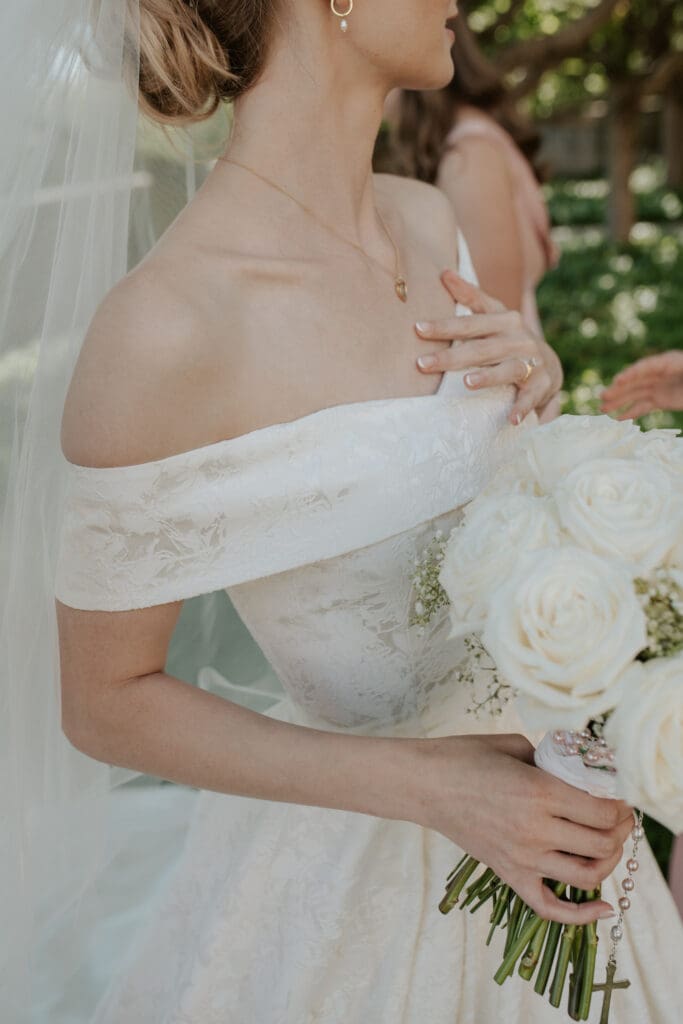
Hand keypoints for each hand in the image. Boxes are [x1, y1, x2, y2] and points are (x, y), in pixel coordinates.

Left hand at [415, 270, 562, 425]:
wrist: (549, 365)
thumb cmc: (511, 339)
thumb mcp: (495, 315)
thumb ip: (471, 296)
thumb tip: (443, 273)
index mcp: (504, 320)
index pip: (469, 323)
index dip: (444, 325)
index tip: (417, 329)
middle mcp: (518, 338)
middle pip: (481, 348)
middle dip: (451, 356)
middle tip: (422, 364)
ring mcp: (532, 361)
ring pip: (507, 369)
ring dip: (488, 377)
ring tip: (467, 383)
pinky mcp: (542, 383)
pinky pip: (530, 397)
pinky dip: (522, 407)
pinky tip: (511, 419)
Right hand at [416, 732, 632, 923]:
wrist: (424, 784)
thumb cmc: (465, 757)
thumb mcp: (516, 746)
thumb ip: (552, 760)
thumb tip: (578, 773)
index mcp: (541, 792)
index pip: (603, 811)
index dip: (621, 805)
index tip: (620, 797)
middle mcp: (536, 829)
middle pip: (602, 844)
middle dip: (620, 831)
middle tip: (619, 817)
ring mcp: (522, 857)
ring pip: (587, 875)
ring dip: (608, 861)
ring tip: (608, 845)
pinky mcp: (508, 874)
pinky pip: (550, 908)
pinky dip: (581, 915)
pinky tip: (603, 906)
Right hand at [601, 350, 682, 418]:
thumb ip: (682, 372)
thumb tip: (651, 382)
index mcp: (669, 362)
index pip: (646, 366)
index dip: (632, 373)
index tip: (618, 381)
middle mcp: (660, 373)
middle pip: (637, 380)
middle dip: (620, 389)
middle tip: (603, 397)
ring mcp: (660, 386)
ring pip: (636, 394)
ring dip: (619, 401)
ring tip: (602, 409)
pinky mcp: (661, 399)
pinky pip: (643, 405)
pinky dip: (631, 412)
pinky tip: (618, 419)